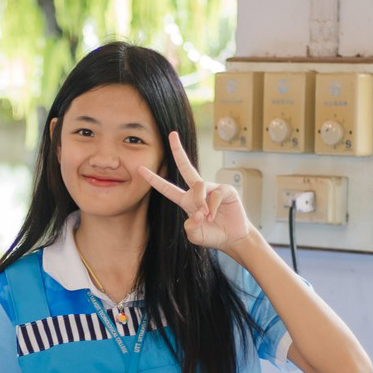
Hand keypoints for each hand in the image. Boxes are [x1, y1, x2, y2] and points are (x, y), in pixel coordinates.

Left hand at [137, 131, 255, 253]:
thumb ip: (190, 227)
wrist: (232, 238)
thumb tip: (197, 213)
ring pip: (199, 186)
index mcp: (186, 201)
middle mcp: (198, 191)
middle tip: (172, 134)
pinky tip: (215, 215)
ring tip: (207, 217)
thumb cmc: (213, 235)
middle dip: (178, 150)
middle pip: (186, 166)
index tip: (140, 169)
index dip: (154, 179)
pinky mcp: (225, 189)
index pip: (167, 188)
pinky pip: (215, 193)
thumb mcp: (195, 236)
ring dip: (201, 203)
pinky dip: (213, 206)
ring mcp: (212, 188)